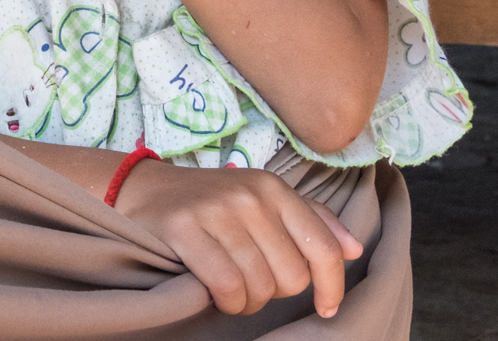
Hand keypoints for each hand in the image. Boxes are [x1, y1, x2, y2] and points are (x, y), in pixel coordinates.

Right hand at [117, 161, 363, 318]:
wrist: (144, 189)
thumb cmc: (211, 201)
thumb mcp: (263, 199)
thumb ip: (311, 220)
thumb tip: (354, 249)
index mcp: (274, 188)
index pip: (322, 247)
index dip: (331, 286)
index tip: (327, 308)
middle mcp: (250, 196)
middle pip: (291, 276)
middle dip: (275, 293)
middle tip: (254, 283)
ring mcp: (217, 211)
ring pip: (259, 286)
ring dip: (247, 302)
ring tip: (232, 288)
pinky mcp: (185, 228)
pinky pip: (227, 286)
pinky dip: (226, 301)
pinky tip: (216, 293)